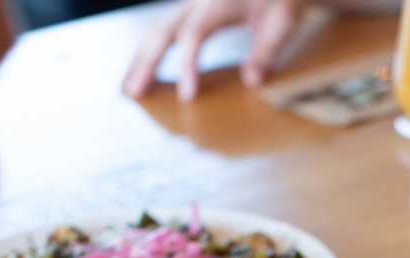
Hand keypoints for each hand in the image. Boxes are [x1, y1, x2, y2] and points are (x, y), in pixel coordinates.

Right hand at [123, 0, 306, 101]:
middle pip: (162, 30)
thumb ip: (266, 51)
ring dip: (140, 61)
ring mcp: (189, 6)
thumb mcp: (282, 23)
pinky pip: (163, 33)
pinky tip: (143, 75)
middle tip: (134, 94)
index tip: (186, 97)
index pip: (194, 35)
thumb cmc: (281, 0)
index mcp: (216, 4)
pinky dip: (149, 54)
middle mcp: (196, 2)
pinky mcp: (190, 13)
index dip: (187, 65)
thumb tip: (252, 82)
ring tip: (128, 91)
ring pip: (156, 31)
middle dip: (145, 64)